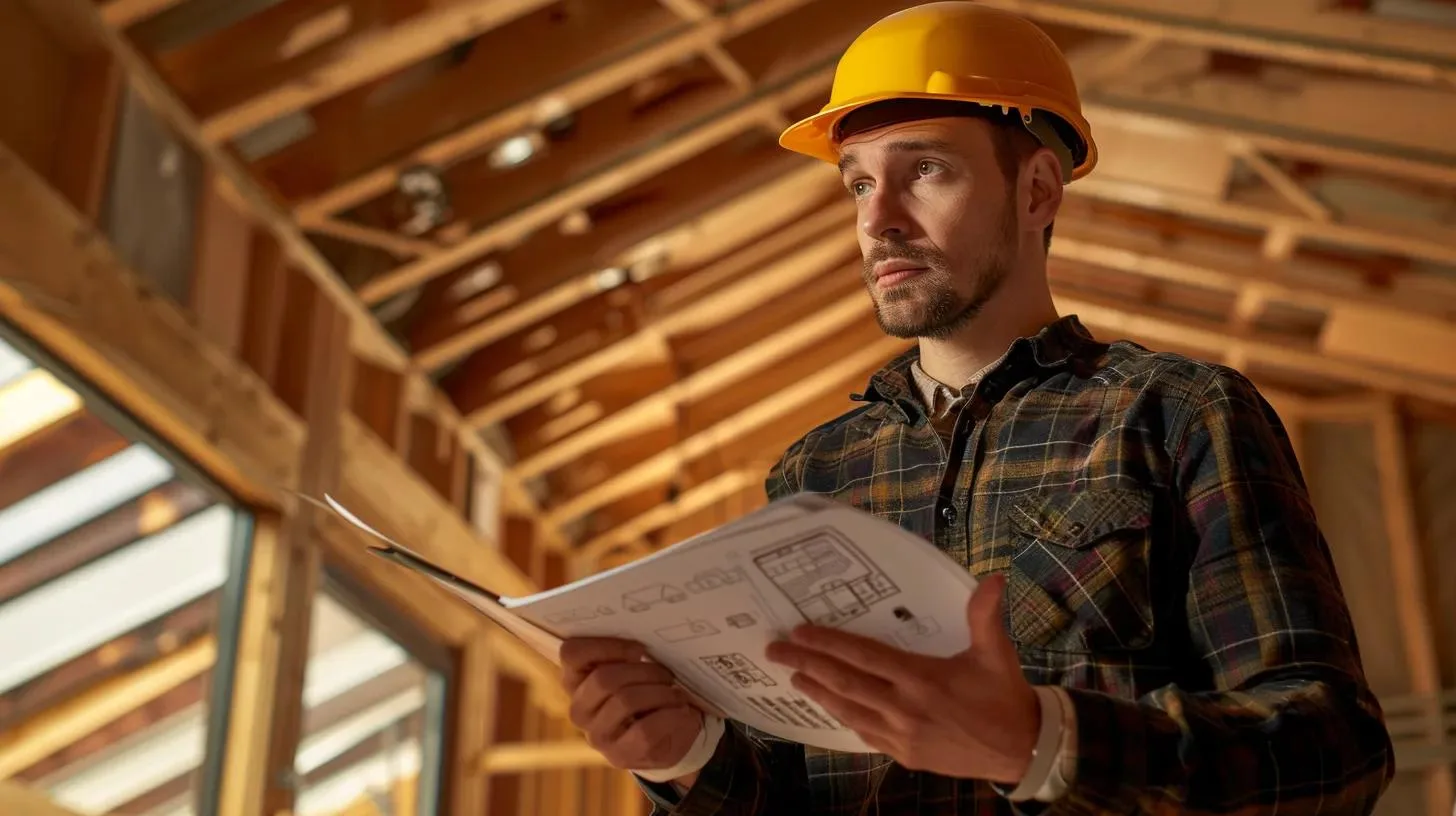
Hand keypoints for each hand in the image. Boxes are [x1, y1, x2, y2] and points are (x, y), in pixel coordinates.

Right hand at [560, 637, 703, 774]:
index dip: (606, 645)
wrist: (667, 737)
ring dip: (659, 692)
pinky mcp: (619, 755)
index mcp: (575, 681)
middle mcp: (579, 710)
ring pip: (625, 701)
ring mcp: (596, 735)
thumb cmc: (646, 693)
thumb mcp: (631, 671)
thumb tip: (642, 641)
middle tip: (666, 674)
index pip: (572, 654)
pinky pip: (645, 730)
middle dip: (643, 671)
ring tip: (676, 693)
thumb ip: (625, 655)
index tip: (639, 649)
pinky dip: (670, 716)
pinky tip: (681, 712)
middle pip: (603, 679)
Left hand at [764, 572, 1039, 783]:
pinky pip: (864, 734)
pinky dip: (843, 718)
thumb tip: (994, 578)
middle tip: (774, 651)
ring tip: (793, 677)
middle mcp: (905, 709)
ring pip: (848, 711)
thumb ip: (985, 616)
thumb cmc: (1005, 696)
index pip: (864, 657)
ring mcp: (901, 736)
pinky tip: (830, 706)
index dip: (828, 643)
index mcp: (922, 679)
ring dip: (817, 693)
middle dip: (805, 665)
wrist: (1022, 750)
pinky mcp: (904, 755)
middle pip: (844, 683)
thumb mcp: (996, 653)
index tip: (798, 632)